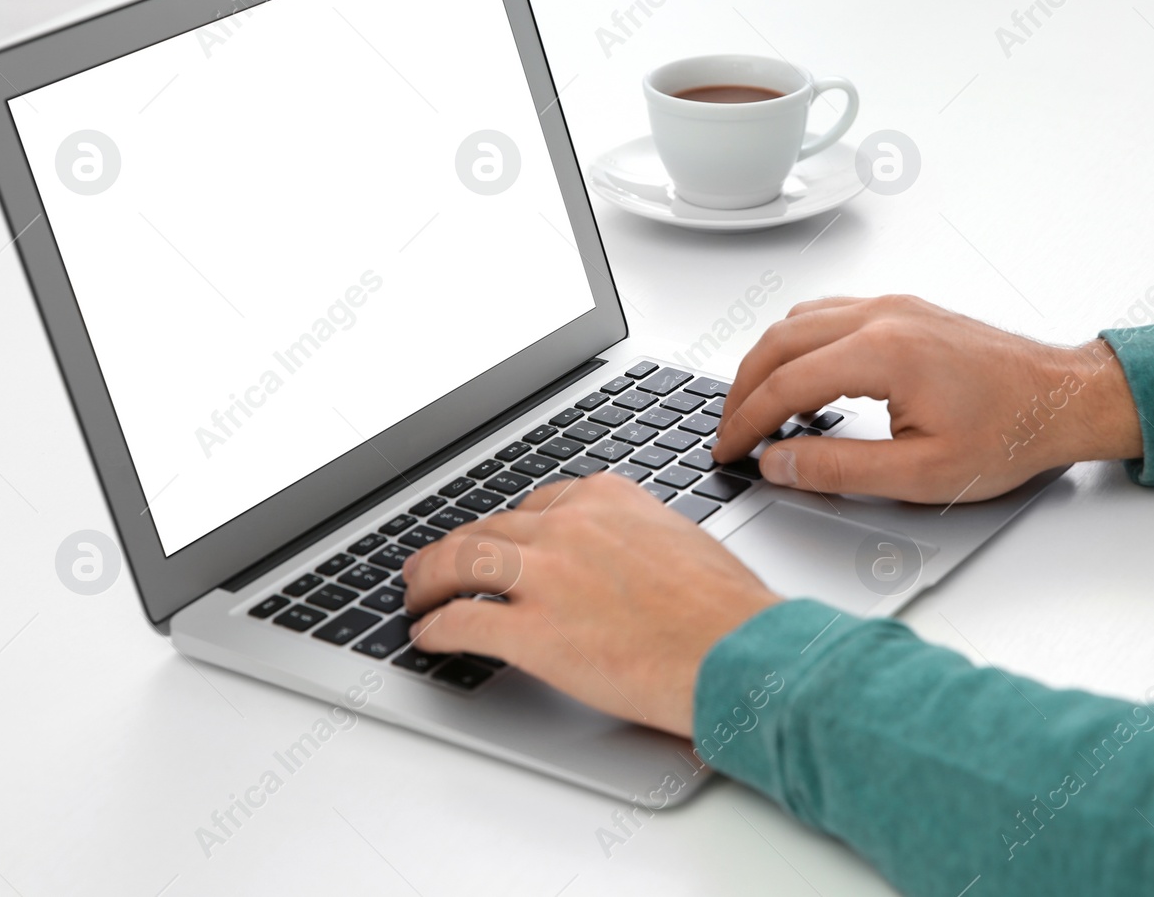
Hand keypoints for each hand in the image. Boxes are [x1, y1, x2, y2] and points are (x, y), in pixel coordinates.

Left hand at [401, 473, 779, 737]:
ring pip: (458, 564)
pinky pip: (461, 622)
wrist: (738, 653)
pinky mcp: (531, 632)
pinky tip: (428, 637)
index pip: (533, 505)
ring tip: (415, 595)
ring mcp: (545, 576)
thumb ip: (635, 538)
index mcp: (605, 499)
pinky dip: (435, 629)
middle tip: (432, 565)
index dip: (504, 529)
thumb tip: (622, 557)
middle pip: (486, 530)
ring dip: (426, 581)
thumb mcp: (680, 542)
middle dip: (452, 549)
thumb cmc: (727, 610)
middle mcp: (567, 527)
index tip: (495, 540)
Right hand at [713, 294, 1141, 503]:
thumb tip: (779, 464)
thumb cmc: (1010, 432)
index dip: (746, 421)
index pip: (785, 383)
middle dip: (743, 388)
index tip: (729, 450)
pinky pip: (828, 314)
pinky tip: (800, 376)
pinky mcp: (905, 309)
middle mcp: (883, 316)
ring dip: (767, 360)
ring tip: (755, 406)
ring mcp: (894, 306)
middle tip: (729, 431)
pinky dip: (797, 343)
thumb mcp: (920, 473)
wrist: (1065, 399)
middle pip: (780, 341)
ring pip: (799, 320)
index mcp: (883, 352)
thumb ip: (838, 469)